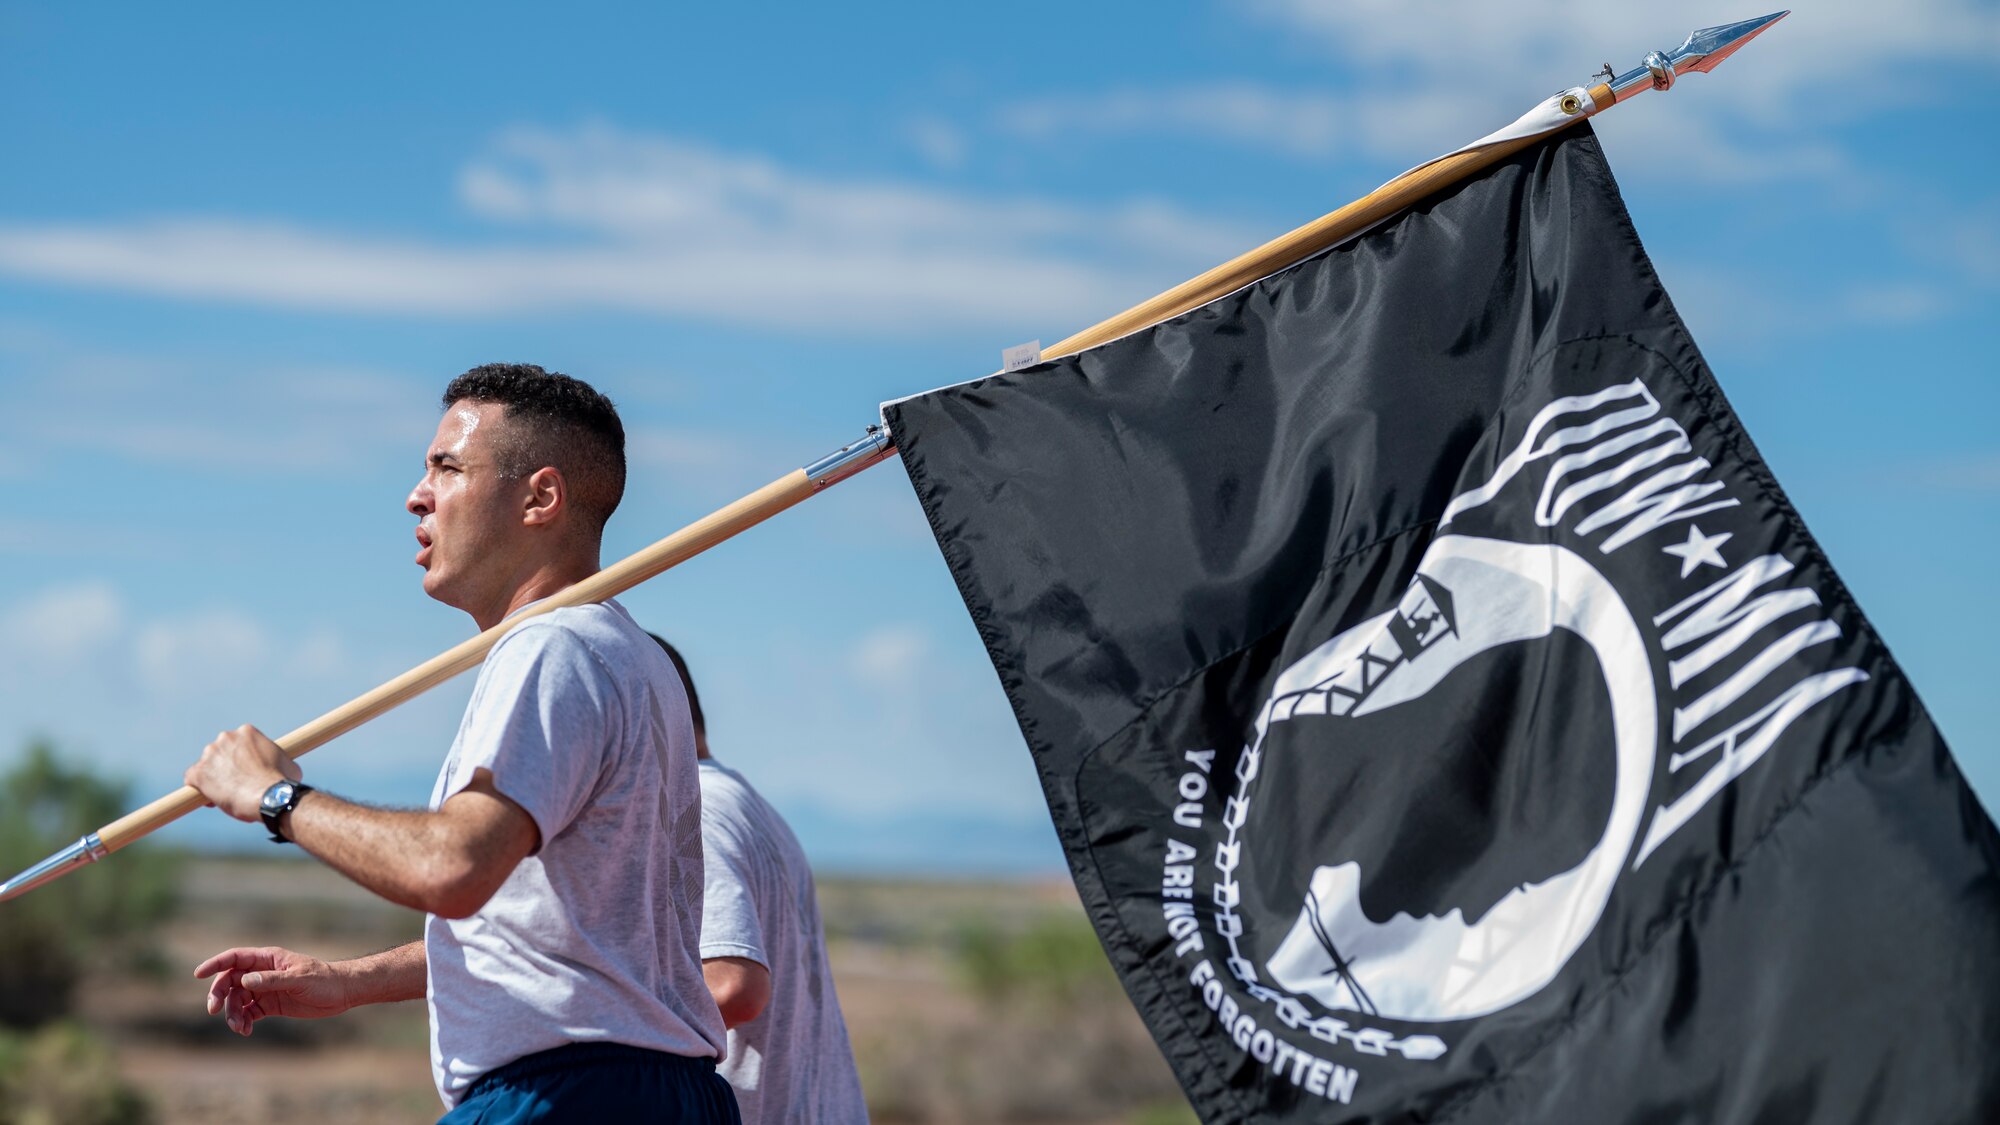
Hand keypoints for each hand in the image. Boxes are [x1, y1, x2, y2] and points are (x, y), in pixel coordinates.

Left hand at [185, 724, 299, 821]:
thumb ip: (278, 759)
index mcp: (246, 732)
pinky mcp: (198, 773)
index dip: (241, 758)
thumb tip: (280, 766)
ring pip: (206, 766)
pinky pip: (192, 779)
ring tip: (227, 794)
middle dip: (226, 766)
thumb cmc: (282, 781)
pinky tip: (210, 799)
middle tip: (237, 782)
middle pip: (220, 752)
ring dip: (213, 777)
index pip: (238, 743)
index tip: (247, 770)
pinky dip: (199, 789)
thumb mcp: (288, 762)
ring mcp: (209, 755)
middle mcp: (224, 738)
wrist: (270, 797)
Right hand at [194, 946, 351, 1035]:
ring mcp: (265, 989)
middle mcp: (262, 972)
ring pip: (237, 1000)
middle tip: (212, 1010)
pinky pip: (248, 1013)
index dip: (215, 964)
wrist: (341, 993)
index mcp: (268, 959)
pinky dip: (243, 1021)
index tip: (198, 974)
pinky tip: (246, 1030)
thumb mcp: (300, 978)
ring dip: (232, 1013)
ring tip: (239, 1027)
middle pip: (230, 981)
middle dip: (218, 995)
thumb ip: (273, 979)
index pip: (235, 958)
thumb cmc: (323, 980)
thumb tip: (245, 981)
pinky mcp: (270, 1005)